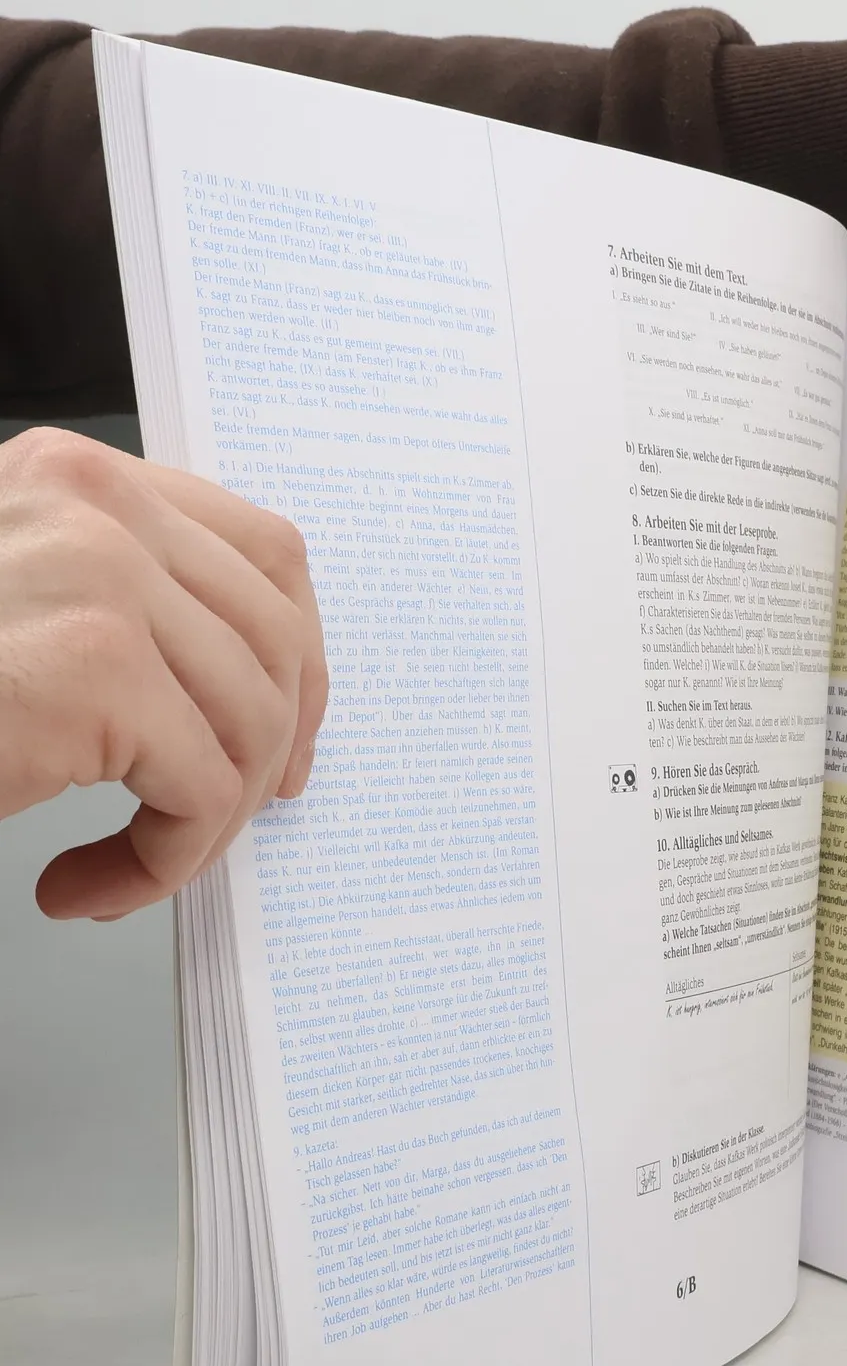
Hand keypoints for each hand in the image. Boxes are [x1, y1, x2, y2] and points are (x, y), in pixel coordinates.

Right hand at [0, 428, 327, 919]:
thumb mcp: (24, 606)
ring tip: (131, 866)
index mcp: (80, 478)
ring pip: (248, 724)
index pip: (266, 554)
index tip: (285, 739)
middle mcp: (96, 505)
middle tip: (218, 824)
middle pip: (276, 643)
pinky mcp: (94, 669)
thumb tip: (262, 690)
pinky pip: (199, 792)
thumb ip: (123, 606)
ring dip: (203, 822)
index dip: (300, 659)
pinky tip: (85, 887)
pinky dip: (162, 861)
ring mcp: (100, 577)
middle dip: (267, 752)